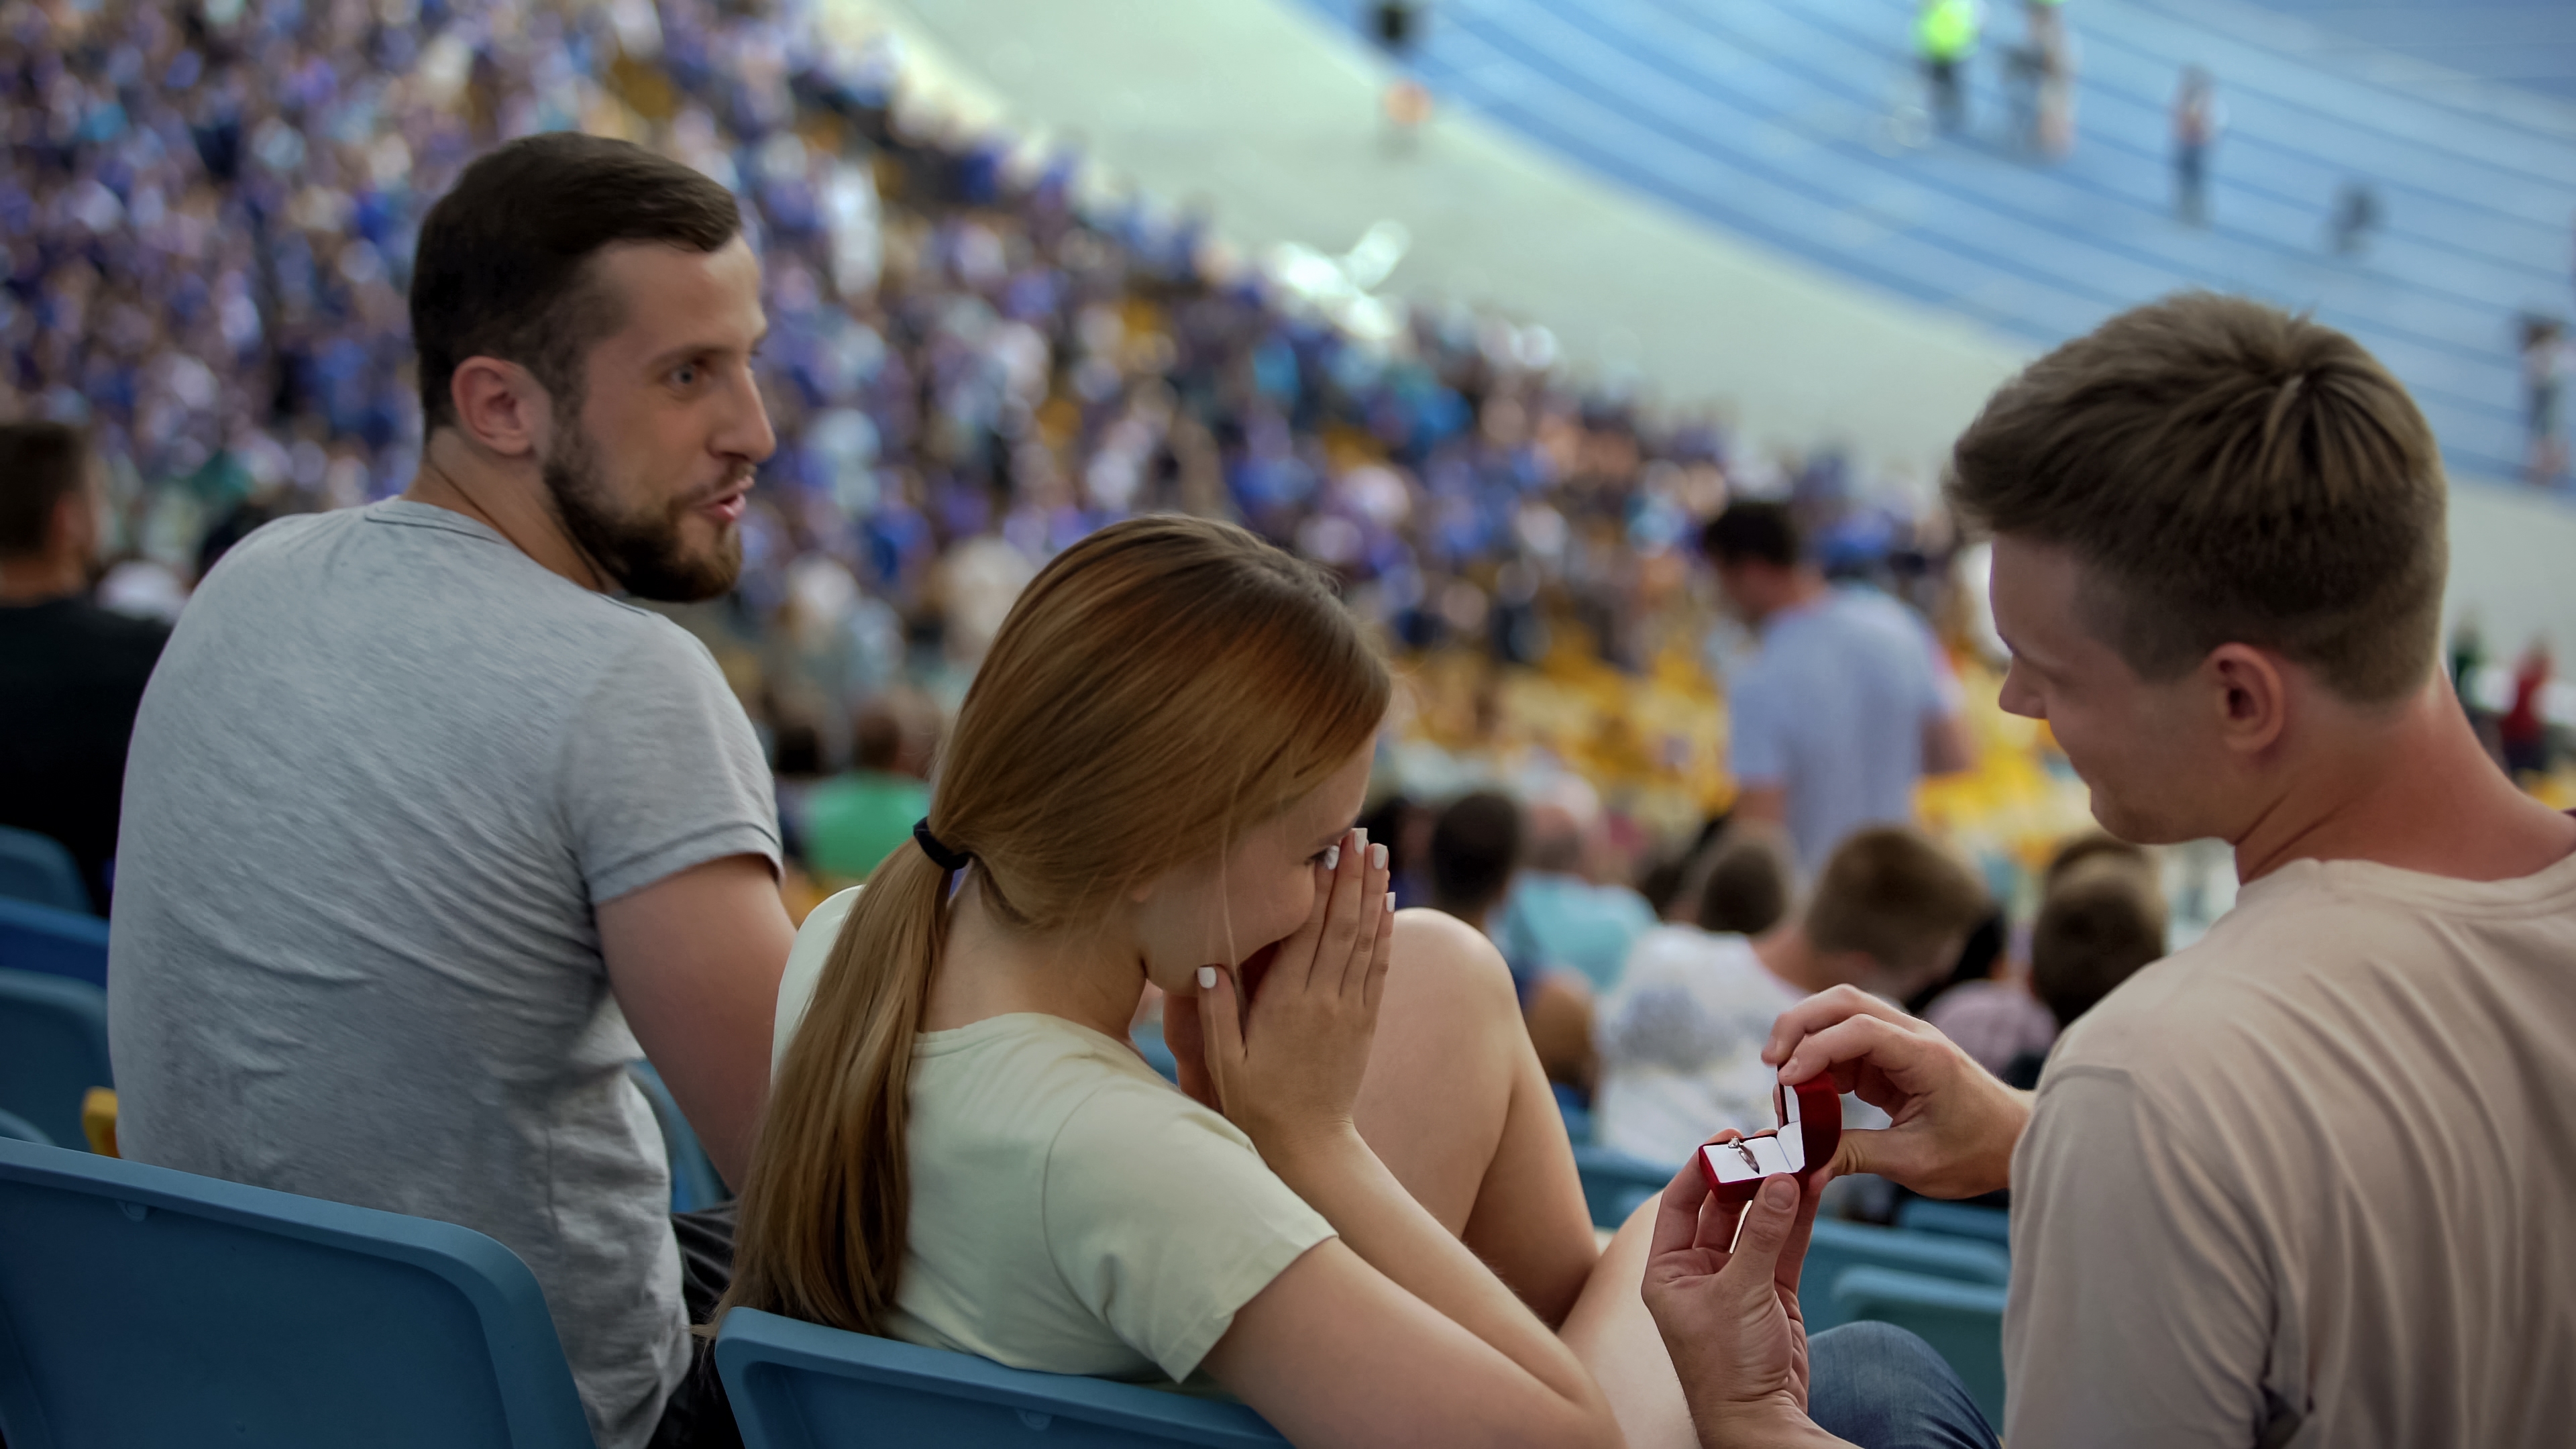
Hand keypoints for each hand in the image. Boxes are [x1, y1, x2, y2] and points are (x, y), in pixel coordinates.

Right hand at [1194, 828, 1394, 1163]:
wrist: (1309, 1147)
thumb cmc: (1256, 1105)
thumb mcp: (1225, 1065)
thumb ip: (1219, 1015)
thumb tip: (1208, 964)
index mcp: (1288, 1006)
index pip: (1309, 935)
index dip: (1321, 890)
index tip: (1327, 850)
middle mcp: (1325, 1002)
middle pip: (1343, 927)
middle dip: (1353, 877)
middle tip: (1361, 833)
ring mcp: (1350, 1011)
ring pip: (1366, 942)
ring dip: (1373, 894)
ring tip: (1380, 853)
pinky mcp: (1365, 1023)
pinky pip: (1378, 969)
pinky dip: (1384, 933)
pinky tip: (1386, 904)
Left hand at [1639, 1144, 1828, 1443]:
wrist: (1762, 1421)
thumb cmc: (1729, 1366)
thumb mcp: (1740, 1293)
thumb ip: (1763, 1235)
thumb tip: (1781, 1181)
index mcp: (1668, 1272)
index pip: (1677, 1203)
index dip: (1701, 1167)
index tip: (1727, 1137)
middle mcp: (1698, 1273)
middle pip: (1721, 1208)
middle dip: (1746, 1175)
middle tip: (1772, 1142)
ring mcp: (1737, 1282)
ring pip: (1758, 1223)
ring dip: (1778, 1192)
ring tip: (1799, 1156)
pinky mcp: (1772, 1293)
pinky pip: (1784, 1244)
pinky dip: (1799, 1217)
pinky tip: (1813, 1185)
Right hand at [1761, 985, 2030, 1199]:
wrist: (2016, 1141)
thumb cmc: (1977, 1151)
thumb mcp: (1915, 1162)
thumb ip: (1856, 1156)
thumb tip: (1806, 1166)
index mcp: (1925, 1056)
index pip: (1858, 1030)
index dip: (1816, 1050)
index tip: (1786, 1082)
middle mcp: (1913, 1036)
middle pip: (1843, 1002)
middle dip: (1799, 1024)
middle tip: (1770, 1062)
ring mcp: (1902, 1042)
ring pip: (1840, 1014)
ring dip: (1805, 1036)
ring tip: (1782, 1077)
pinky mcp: (1892, 1056)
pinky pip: (1846, 1043)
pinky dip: (1819, 1059)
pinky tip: (1807, 1091)